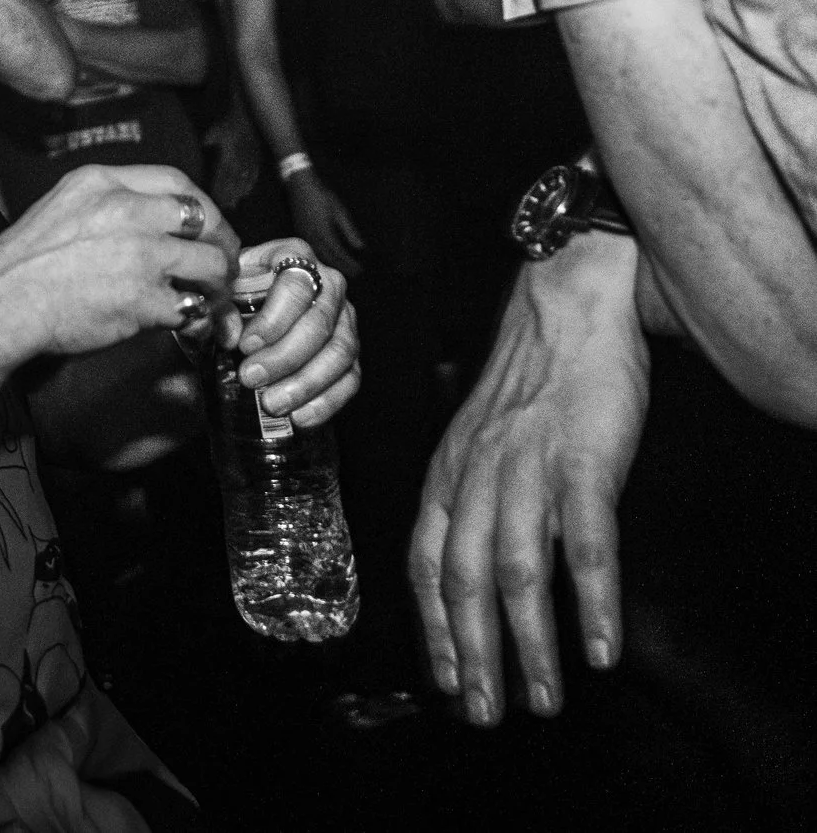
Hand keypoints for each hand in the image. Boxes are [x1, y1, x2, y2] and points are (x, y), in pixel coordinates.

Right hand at [0, 165, 237, 364]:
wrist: (0, 303)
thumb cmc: (24, 263)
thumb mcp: (62, 206)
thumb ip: (107, 204)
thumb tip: (153, 221)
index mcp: (103, 182)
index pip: (176, 181)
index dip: (201, 205)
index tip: (206, 224)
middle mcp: (127, 212)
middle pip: (203, 219)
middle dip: (222, 243)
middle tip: (222, 261)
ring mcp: (140, 255)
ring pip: (208, 263)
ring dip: (215, 282)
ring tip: (209, 295)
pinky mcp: (144, 299)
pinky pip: (189, 305)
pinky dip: (191, 315)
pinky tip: (182, 319)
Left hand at [205, 107, 262, 209]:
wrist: (248, 118)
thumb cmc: (229, 125)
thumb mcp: (214, 132)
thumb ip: (209, 141)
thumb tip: (204, 146)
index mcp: (229, 157)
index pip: (223, 177)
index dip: (219, 189)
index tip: (214, 199)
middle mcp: (240, 162)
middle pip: (233, 183)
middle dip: (229, 196)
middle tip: (225, 208)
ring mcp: (249, 162)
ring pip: (244, 181)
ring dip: (238, 193)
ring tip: (234, 204)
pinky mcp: (256, 160)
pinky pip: (254, 175)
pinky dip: (250, 185)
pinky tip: (247, 191)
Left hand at [214, 238, 361, 425]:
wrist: (239, 320)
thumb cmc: (224, 301)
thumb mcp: (214, 296)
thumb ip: (215, 308)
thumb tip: (226, 331)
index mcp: (292, 256)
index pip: (295, 285)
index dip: (273, 318)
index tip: (245, 344)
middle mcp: (327, 283)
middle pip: (319, 322)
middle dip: (284, 355)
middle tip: (250, 378)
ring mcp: (344, 318)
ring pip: (340, 351)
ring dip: (305, 383)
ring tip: (272, 404)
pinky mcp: (350, 352)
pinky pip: (350, 378)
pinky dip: (327, 401)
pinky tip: (301, 417)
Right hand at [286, 170, 367, 273]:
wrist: (300, 187)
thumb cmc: (322, 197)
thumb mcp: (340, 212)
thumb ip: (349, 231)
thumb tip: (360, 248)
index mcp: (324, 233)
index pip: (339, 254)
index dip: (350, 264)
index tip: (360, 270)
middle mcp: (313, 238)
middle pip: (328, 259)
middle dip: (342, 267)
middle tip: (355, 273)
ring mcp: (305, 237)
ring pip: (319, 256)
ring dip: (332, 265)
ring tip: (344, 270)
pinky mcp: (300, 234)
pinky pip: (313, 251)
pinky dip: (322, 258)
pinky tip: (328, 260)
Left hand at [411, 234, 648, 724]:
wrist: (566, 309)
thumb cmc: (527, 384)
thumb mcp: (476, 442)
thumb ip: (468, 502)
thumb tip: (470, 571)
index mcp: (445, 476)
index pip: (424, 565)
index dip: (432, 628)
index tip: (444, 681)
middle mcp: (475, 477)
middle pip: (463, 581)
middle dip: (471, 656)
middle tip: (485, 714)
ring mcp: (527, 470)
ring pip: (517, 571)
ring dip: (528, 644)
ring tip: (542, 698)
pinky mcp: (581, 460)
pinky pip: (584, 541)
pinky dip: (590, 599)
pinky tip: (599, 645)